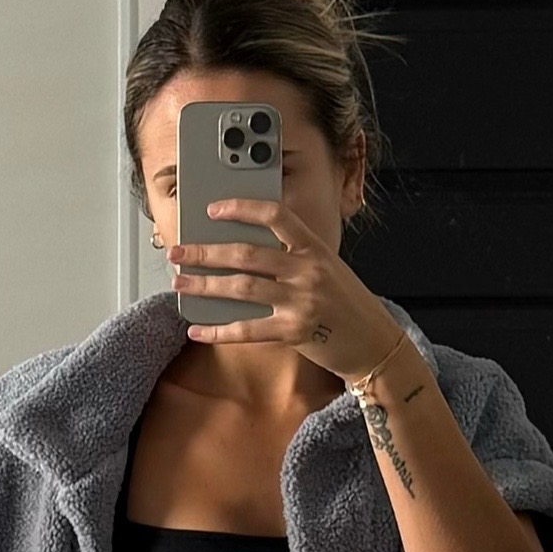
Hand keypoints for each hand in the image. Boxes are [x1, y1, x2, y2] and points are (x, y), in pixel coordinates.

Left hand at [168, 197, 400, 381]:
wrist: (375, 343)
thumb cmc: (347, 305)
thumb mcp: (327, 269)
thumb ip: (293, 258)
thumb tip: (242, 257)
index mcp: (314, 247)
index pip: (274, 214)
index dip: (240, 208)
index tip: (212, 209)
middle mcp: (307, 270)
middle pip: (246, 253)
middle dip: (206, 252)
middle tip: (177, 251)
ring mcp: (301, 301)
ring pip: (241, 288)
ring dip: (205, 285)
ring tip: (179, 283)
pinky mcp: (294, 333)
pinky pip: (248, 330)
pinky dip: (219, 331)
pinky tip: (197, 330)